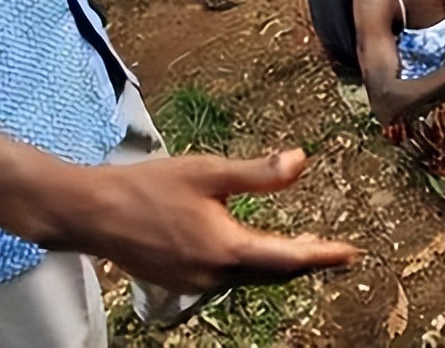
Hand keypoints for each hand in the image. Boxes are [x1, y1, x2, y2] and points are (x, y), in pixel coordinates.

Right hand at [46, 149, 359, 294]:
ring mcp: (196, 284)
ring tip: (306, 247)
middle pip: (274, 273)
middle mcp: (215, 276)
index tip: (352, 253)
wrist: (91, 213)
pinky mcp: (182, 281)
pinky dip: (252, 265)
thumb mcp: (208, 172)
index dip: (324, 255)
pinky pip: (229, 278)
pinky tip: (255, 248)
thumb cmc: (148, 187)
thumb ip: (259, 172)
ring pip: (252, 277)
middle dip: (308, 261)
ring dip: (280, 263)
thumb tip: (302, 161)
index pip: (290, 258)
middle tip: (337, 252)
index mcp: (227, 249)